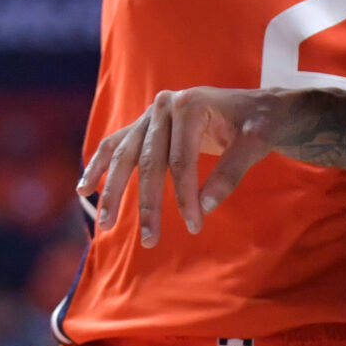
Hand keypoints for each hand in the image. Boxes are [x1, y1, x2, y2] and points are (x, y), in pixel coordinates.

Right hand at [78, 86, 290, 245]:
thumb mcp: (256, 143)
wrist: (260, 106)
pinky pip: (117, 145)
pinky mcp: (147, 125)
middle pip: (148, 160)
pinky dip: (99, 166)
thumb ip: (230, 172)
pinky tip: (84, 190)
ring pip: (125, 155)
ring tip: (104, 224)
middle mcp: (165, 105)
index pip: (180, 159)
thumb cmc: (259, 123)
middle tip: (149, 240)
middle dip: (147, 203)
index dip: (185, 195)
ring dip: (112, 191)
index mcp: (190, 104)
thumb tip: (204, 207)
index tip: (194, 226)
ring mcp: (152, 114)